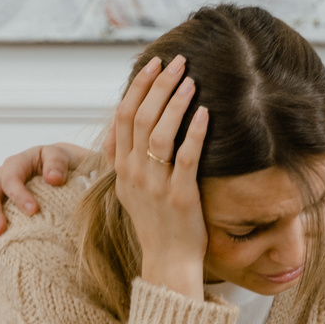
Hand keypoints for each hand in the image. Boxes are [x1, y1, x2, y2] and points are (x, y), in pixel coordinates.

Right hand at [0, 142, 94, 257]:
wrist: (60, 170)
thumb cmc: (64, 164)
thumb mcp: (63, 157)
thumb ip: (58, 163)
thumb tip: (53, 178)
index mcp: (17, 164)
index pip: (11, 178)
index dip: (19, 194)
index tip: (33, 210)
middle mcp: (1, 179)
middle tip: (1, 231)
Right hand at [111, 55, 208, 300]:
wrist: (168, 261)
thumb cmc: (156, 223)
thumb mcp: (129, 189)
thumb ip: (123, 158)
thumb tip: (120, 127)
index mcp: (121, 168)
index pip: (123, 116)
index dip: (138, 87)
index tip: (153, 64)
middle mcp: (133, 173)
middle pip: (140, 117)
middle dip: (158, 85)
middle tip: (177, 62)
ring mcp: (155, 185)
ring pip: (159, 133)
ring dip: (175, 103)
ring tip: (191, 81)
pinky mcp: (179, 196)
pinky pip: (185, 158)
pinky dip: (194, 133)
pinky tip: (204, 113)